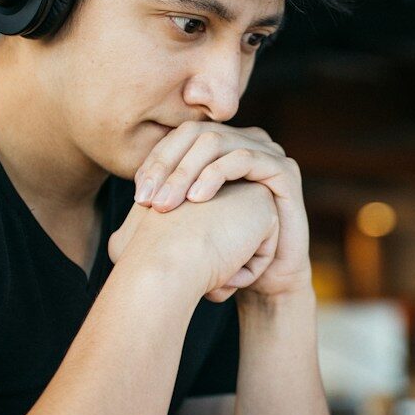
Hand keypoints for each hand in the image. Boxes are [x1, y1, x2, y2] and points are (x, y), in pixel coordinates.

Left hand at [133, 123, 309, 297]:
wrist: (266, 280)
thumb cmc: (225, 253)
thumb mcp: (188, 224)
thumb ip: (165, 203)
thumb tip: (130, 202)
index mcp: (222, 148)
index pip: (179, 138)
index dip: (155, 161)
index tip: (138, 196)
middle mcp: (244, 142)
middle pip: (195, 134)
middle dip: (167, 166)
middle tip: (148, 201)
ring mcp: (267, 152)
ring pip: (216, 142)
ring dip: (185, 172)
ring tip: (167, 204)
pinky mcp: (284, 169)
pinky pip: (244, 158)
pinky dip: (216, 174)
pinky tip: (197, 199)